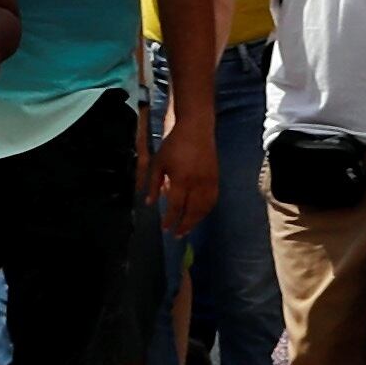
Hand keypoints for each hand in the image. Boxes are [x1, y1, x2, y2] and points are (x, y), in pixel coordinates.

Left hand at [154, 123, 218, 238]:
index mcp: (181, 179)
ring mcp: (209, 181)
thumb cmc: (174, 145)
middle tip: (177, 235)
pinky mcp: (216, 178)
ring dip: (196, 220)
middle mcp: (197, 183)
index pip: (176, 206)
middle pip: (192, 211)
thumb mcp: (158, 163)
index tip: (165, 228)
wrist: (196, 128)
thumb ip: (154, 184)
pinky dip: (206, 210)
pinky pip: (213, 199)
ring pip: (205, 207)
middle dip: (184, 225)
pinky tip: (200, 214)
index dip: (170, 219)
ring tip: (188, 228)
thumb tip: (149, 203)